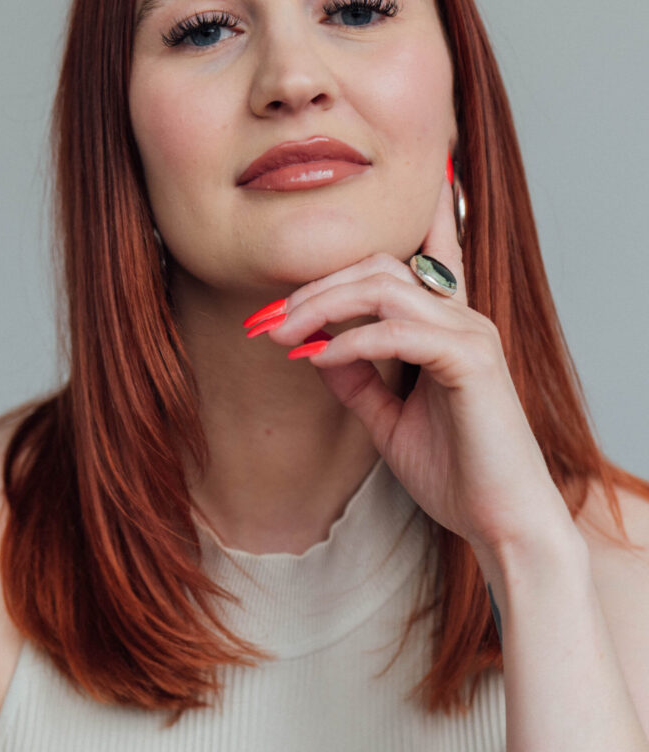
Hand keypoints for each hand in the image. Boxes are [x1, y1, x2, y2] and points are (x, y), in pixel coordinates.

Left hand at [248, 179, 568, 554]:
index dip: (363, 248)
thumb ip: (358, 380)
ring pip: (385, 287)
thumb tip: (316, 347)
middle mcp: (462, 319)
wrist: (504, 524)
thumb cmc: (457, 473)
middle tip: (270, 316)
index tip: (305, 266)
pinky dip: (353, 341)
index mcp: (448, 326)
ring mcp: (470, 335)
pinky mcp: (471, 361)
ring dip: (324, 304)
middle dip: (317, 285)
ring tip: (285, 333)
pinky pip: (399, 333)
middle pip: (379, 267)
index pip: (419, 256)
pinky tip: (321, 358)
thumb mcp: (388, 419)